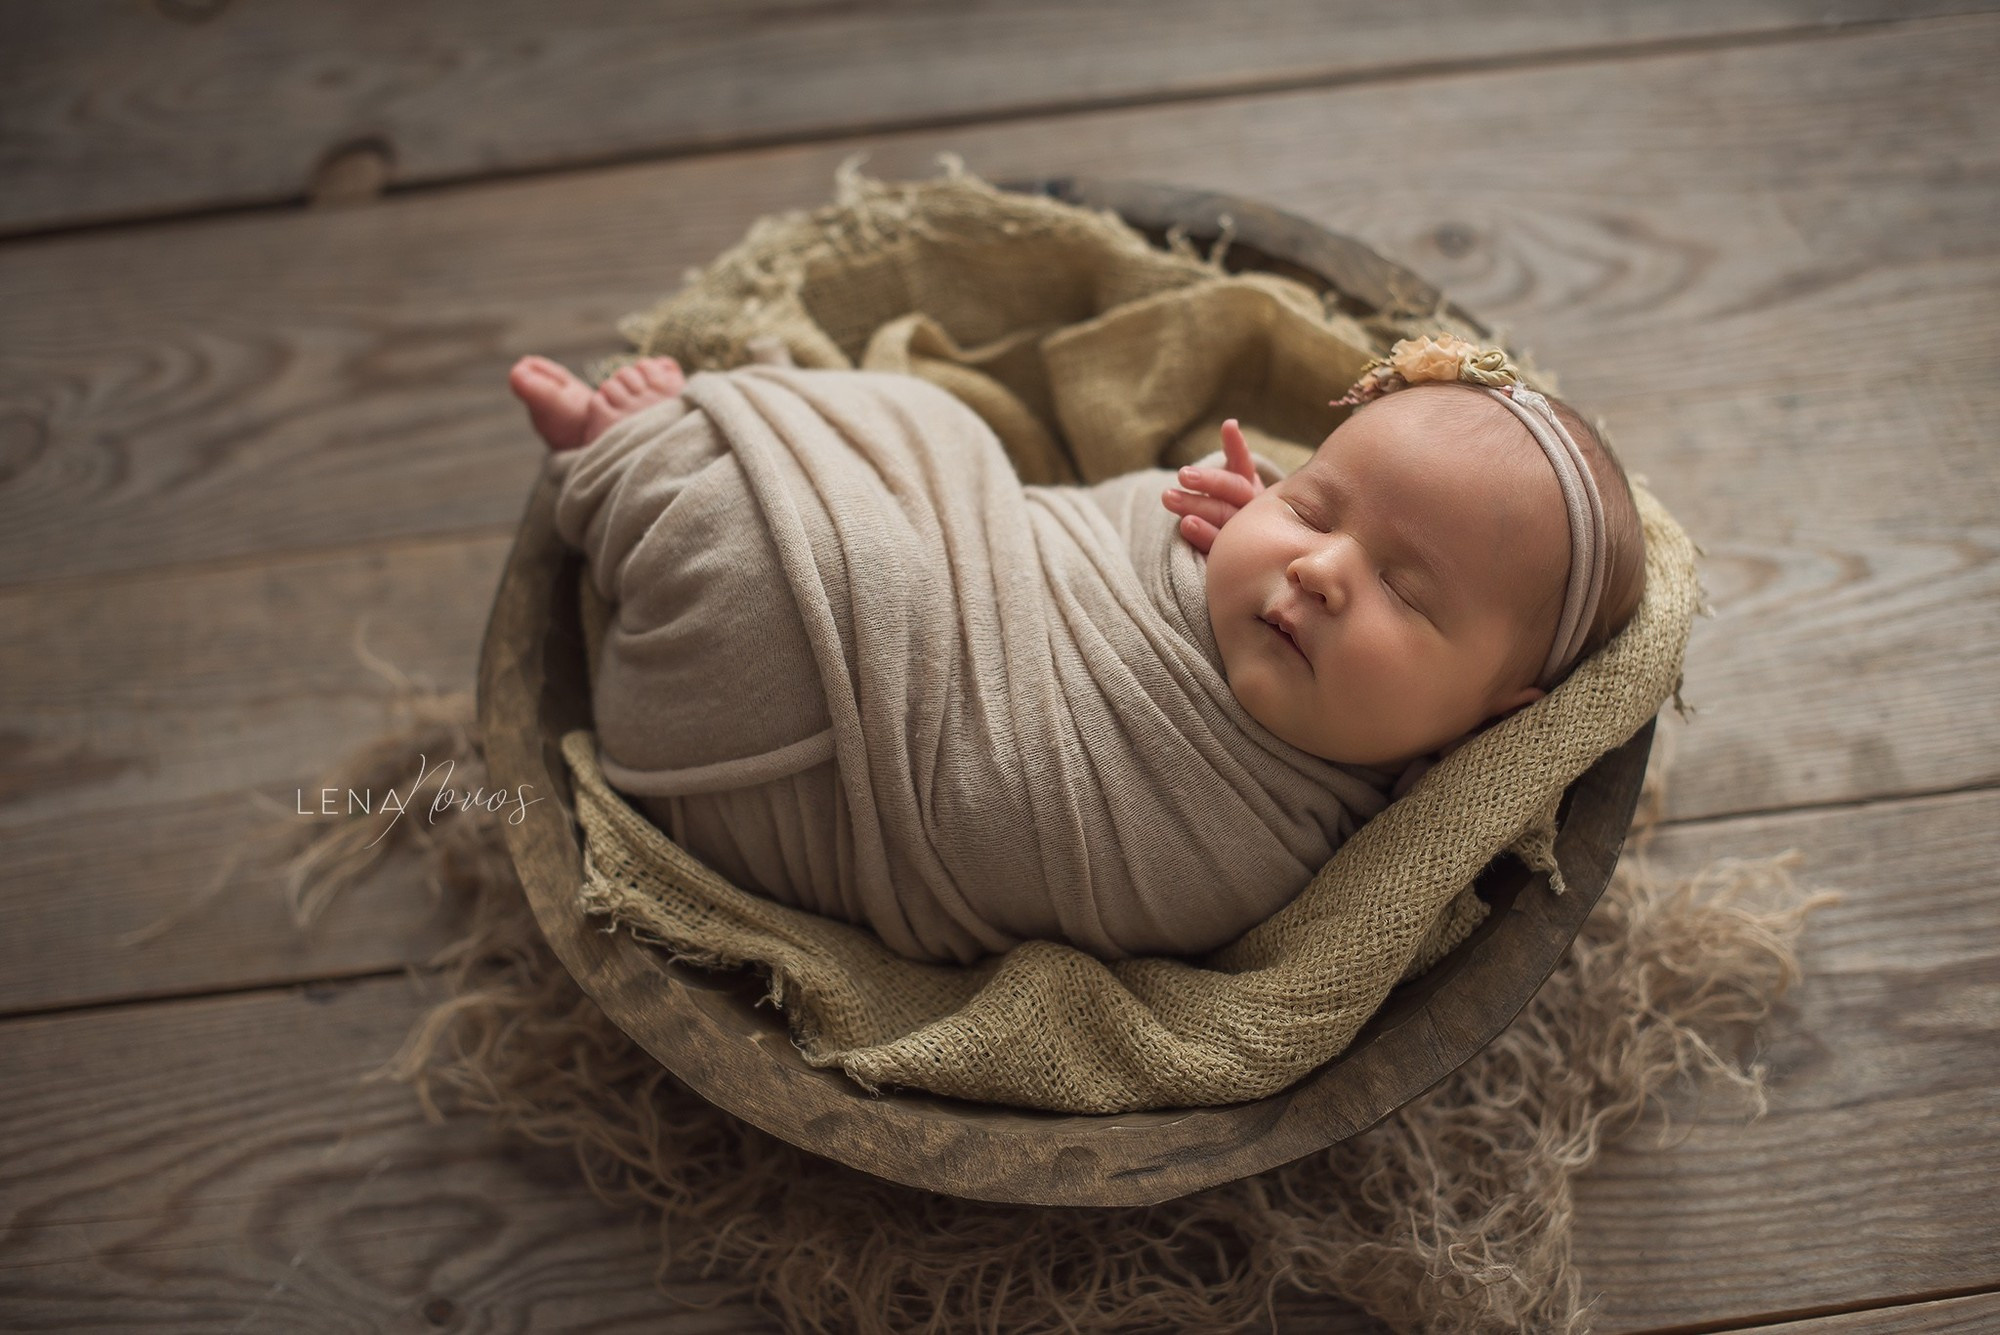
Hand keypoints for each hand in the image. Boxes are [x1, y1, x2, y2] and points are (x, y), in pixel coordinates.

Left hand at [1161, 419, 1263, 553]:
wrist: (1248, 554)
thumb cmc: (1236, 508)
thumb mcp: (1237, 478)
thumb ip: (1235, 453)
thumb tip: (1230, 423)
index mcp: (1253, 489)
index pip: (1245, 467)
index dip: (1236, 448)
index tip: (1226, 428)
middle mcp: (1254, 512)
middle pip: (1232, 495)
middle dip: (1206, 483)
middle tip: (1180, 475)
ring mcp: (1245, 536)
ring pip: (1224, 520)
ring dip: (1197, 508)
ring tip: (1170, 498)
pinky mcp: (1233, 556)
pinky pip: (1218, 548)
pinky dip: (1202, 536)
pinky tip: (1184, 526)